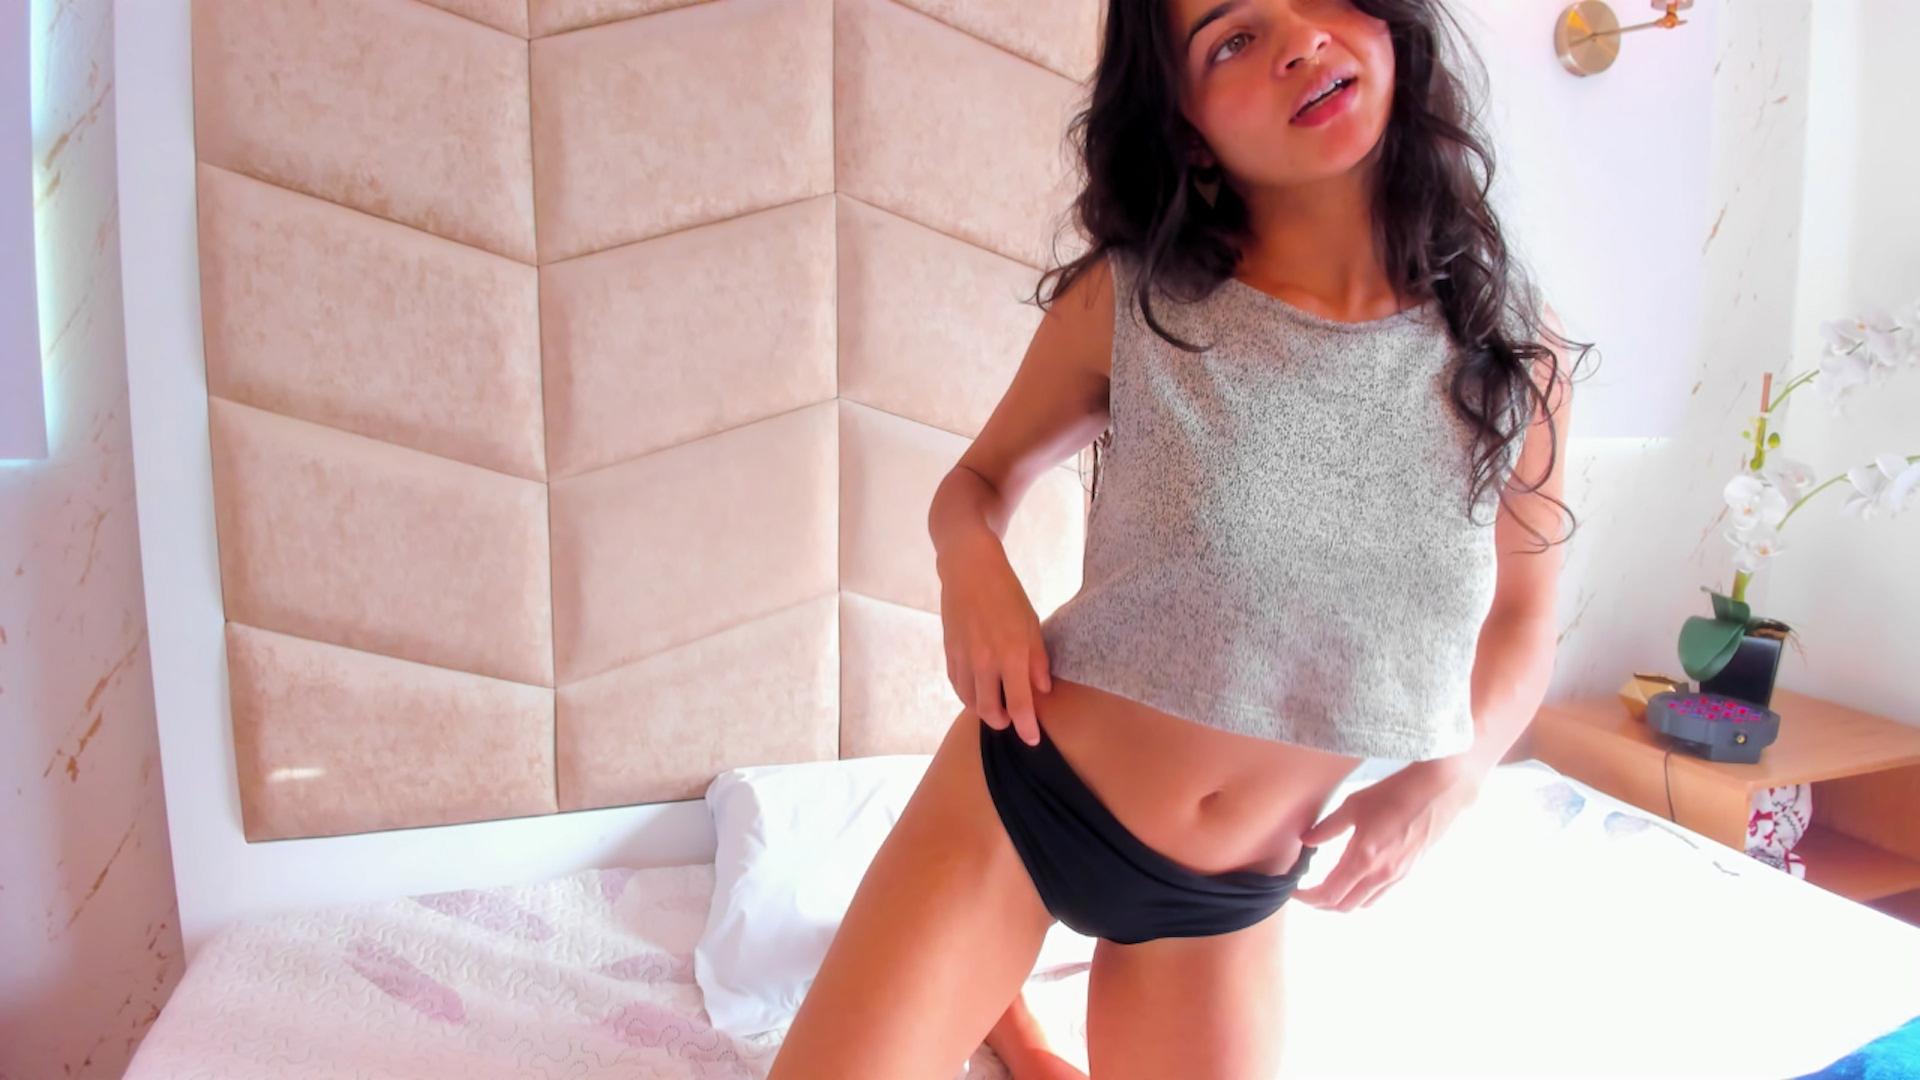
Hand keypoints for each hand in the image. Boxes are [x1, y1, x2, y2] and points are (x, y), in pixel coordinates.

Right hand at [936, 532, 1051, 746]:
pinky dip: (970, 695)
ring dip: (985, 710)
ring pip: (971, 703)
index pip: (1021, 705)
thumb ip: (1037, 661)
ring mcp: (963, 659)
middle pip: (991, 712)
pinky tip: (980, 689)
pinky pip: (958, 687)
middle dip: (1003, 723)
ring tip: (997, 704)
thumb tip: (1042, 691)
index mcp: (1012, 654)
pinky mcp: (949, 653)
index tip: (1033, 740)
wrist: (969, 569)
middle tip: (1013, 719)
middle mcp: (985, 662)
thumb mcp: (1031, 624)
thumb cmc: (1007, 594)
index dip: (1027, 728)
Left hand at [1291, 756, 1485, 912]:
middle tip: (1306, 893)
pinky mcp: (1408, 872)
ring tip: (1327, 889)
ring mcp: (1397, 876)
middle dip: (1320, 904)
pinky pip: (1379, 895)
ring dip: (1341, 903)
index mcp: (1364, 858)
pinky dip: (1361, 896)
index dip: (1308, 898)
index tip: (1294, 891)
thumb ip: (1327, 828)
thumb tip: (1305, 841)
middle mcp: (1381, 874)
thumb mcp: (1353, 805)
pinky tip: (1354, 882)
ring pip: (1363, 904)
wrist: (1439, 792)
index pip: (1329, 893)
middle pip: (1344, 906)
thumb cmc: (1394, 793)